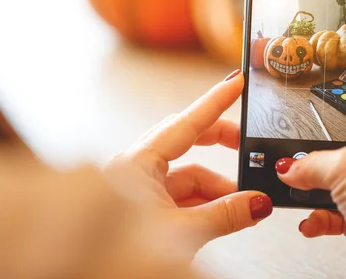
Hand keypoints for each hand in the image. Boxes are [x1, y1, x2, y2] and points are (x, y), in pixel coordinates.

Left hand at [105, 70, 272, 253]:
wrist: (89, 273)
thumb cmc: (116, 251)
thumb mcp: (180, 232)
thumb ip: (223, 215)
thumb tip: (257, 203)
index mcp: (135, 164)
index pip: (184, 124)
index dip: (213, 102)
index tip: (234, 84)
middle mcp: (135, 169)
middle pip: (186, 142)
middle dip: (220, 144)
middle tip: (247, 143)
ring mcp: (140, 187)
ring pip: (187, 174)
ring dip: (218, 186)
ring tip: (244, 204)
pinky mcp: (145, 205)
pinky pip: (182, 194)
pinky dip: (206, 201)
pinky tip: (226, 213)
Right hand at [276, 82, 345, 278]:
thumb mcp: (345, 168)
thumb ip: (310, 164)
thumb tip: (288, 167)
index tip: (324, 86)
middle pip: (341, 141)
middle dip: (314, 148)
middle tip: (294, 146)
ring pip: (333, 180)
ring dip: (310, 187)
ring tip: (295, 188)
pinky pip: (332, 211)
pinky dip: (317, 216)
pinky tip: (309, 220)